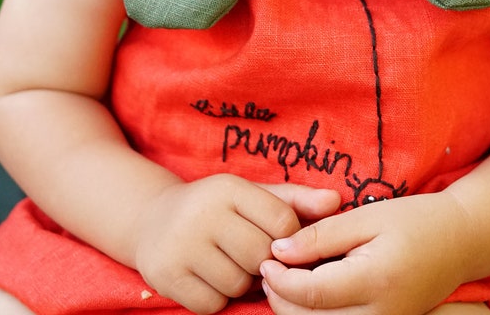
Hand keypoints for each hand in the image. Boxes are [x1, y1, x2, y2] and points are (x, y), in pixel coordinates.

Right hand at [134, 174, 339, 313]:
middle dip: (263, 262)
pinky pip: (212, 304)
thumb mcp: (252, 195)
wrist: (153, 219)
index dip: (287, 237)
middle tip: (250, 254)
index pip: (282, 221)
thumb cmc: (217, 207)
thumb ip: (295, 199)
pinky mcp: (165, 275)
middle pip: (261, 256)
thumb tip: (337, 201)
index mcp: (228, 187)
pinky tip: (208, 276)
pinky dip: (217, 297)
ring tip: (228, 262)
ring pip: (238, 283)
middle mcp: (202, 212)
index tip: (275, 239)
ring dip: (240, 281)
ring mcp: (180, 245)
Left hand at [260, 192, 471, 314]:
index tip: (266, 258)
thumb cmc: (414, 220)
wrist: (461, 241)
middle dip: (281, 299)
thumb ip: (321, 236)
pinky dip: (317, 314)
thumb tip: (279, 250)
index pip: (311, 294)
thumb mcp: (366, 217)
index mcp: (374, 282)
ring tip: (284, 277)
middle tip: (269, 268)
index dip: (281, 279)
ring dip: (295, 310)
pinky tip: (310, 288)